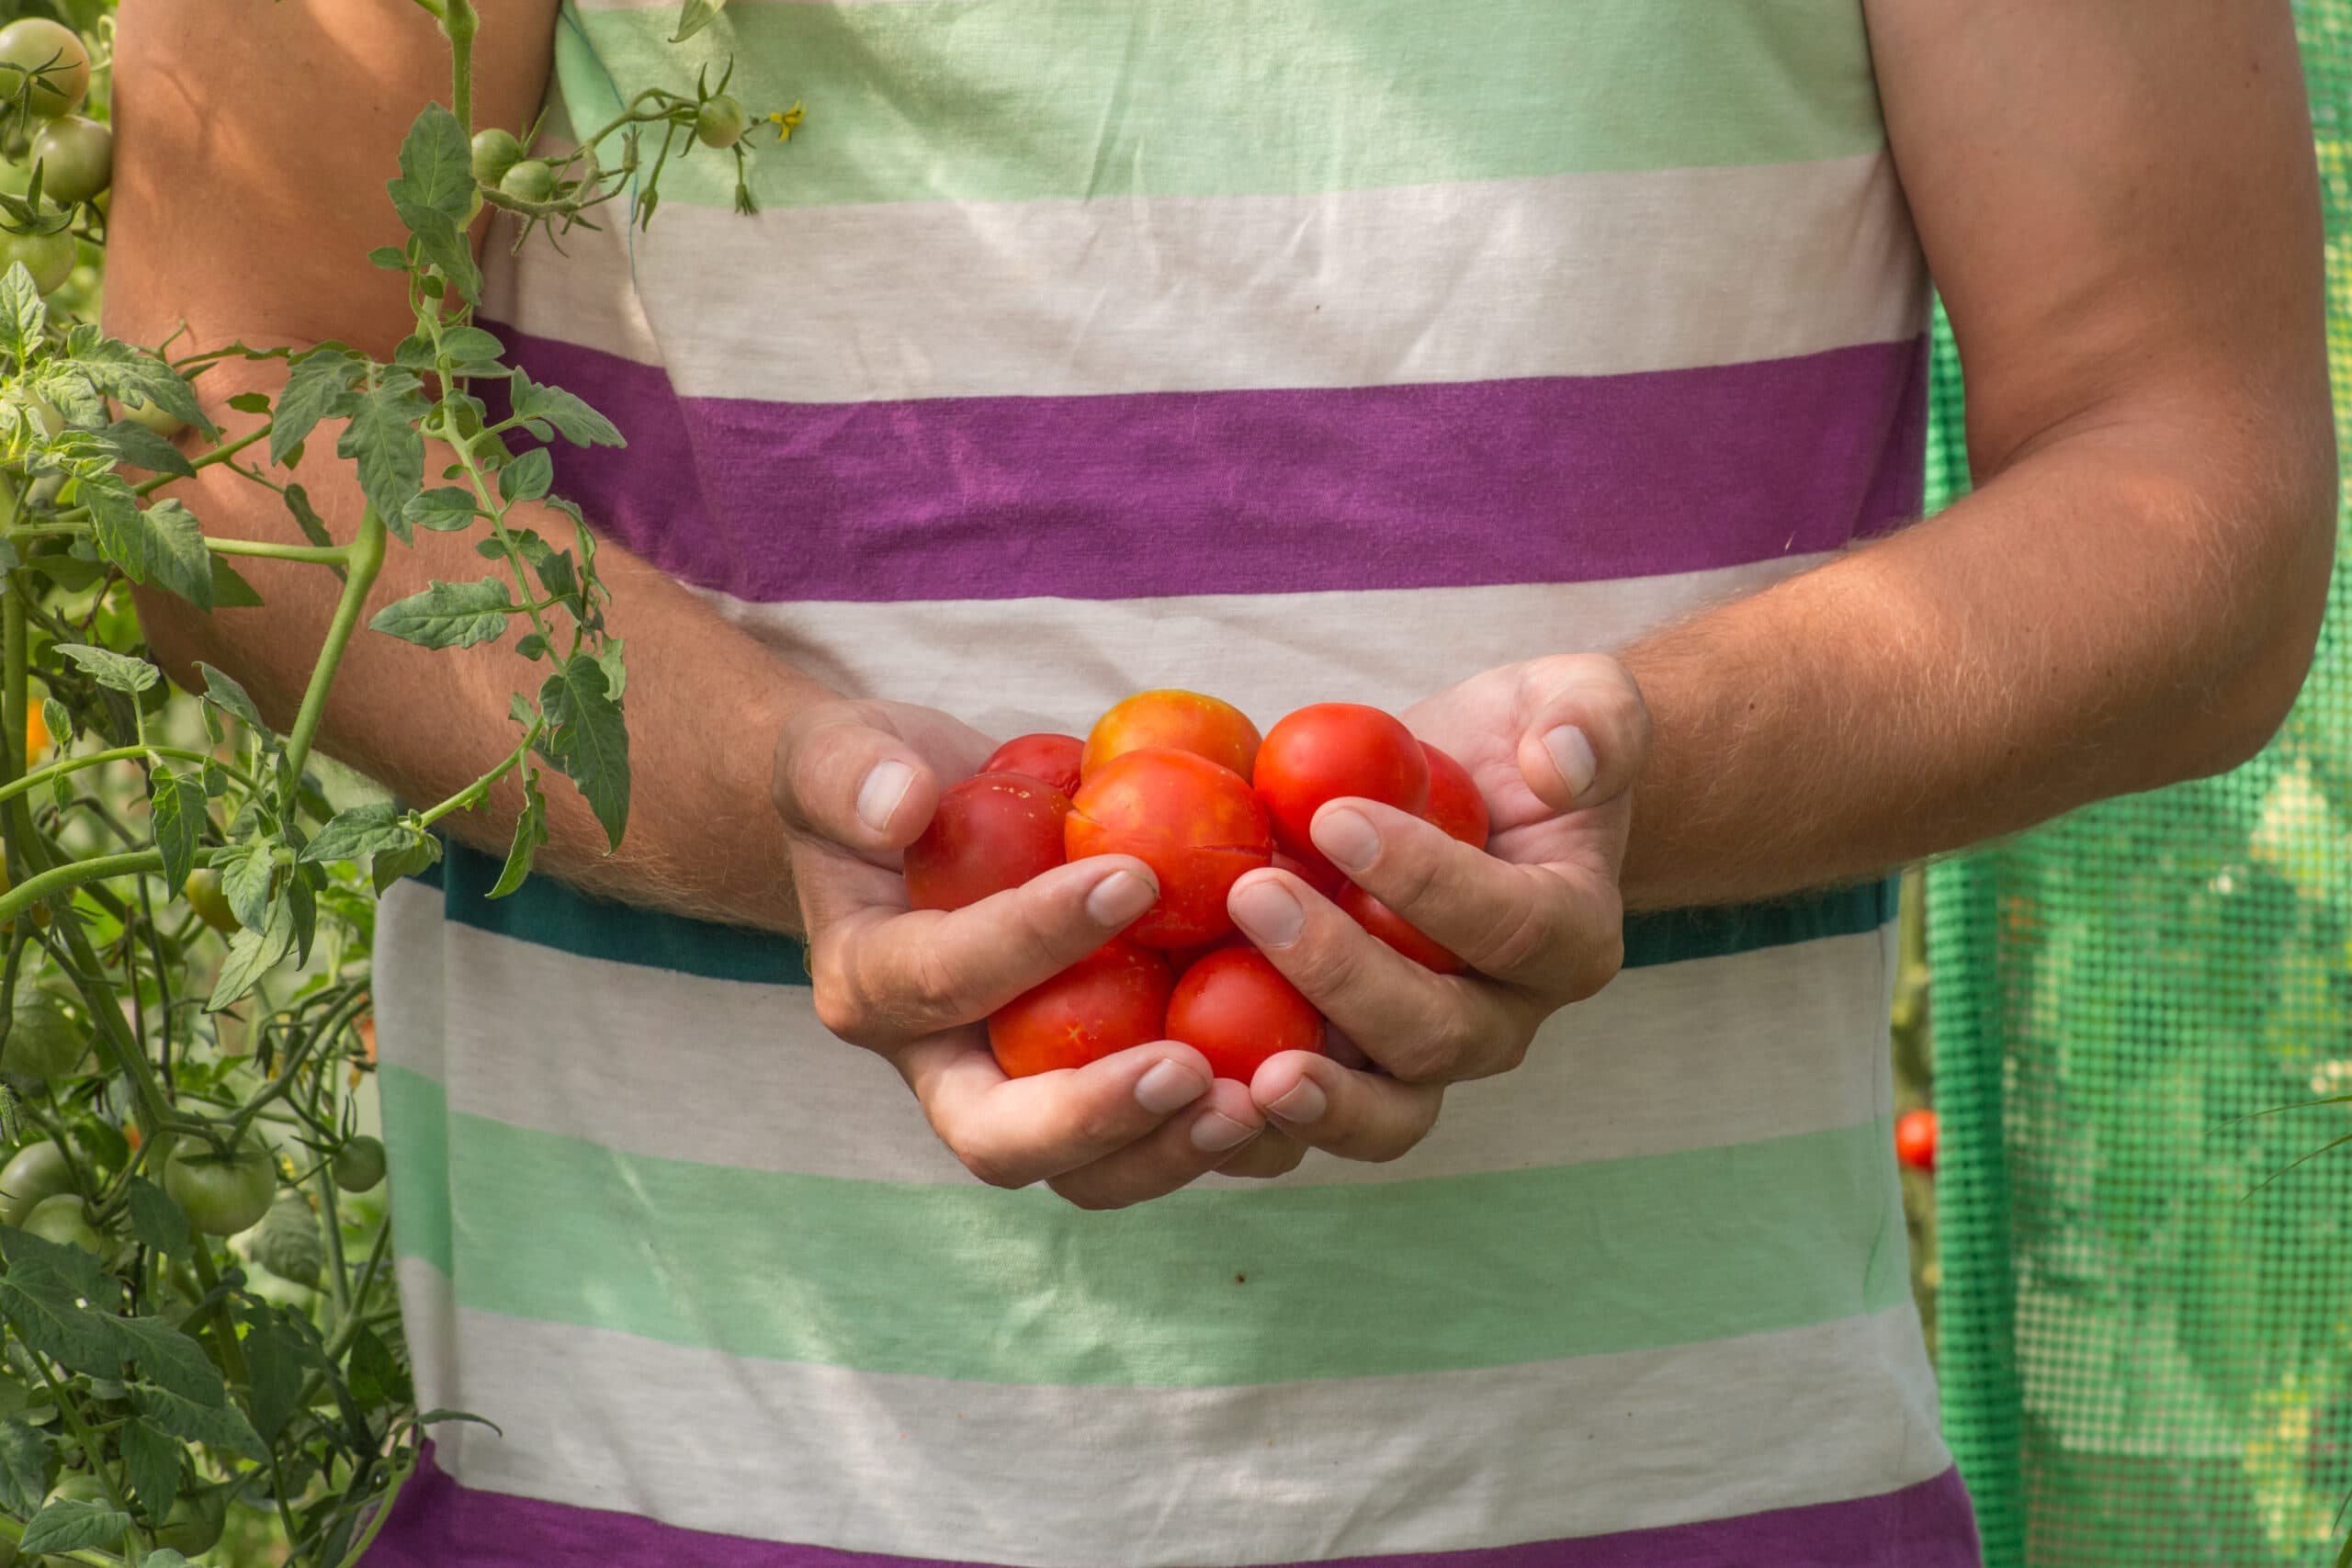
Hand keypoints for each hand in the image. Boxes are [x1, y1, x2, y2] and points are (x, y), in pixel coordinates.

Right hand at [771, 698, 1271, 1207]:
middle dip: (1097, 1116)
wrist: (922, 828)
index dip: (1031, 940)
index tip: (1130, 878)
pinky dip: (1230, 1125)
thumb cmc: (879, 782)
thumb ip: (849, 775)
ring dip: (1176, 1149)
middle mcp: (942, 1069)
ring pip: (1093, 1172)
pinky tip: (1306, 1077)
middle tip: (1190, 1069)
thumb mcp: (836, 754)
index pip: (943, 980)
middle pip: (1004, 1140)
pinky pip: (1162, 1139)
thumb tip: (900, 801)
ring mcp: (1026, 1096)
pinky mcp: (1101, 1093)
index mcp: (871, 988)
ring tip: (1263, 1100)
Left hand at [1214, 656, 1648, 1176]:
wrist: (1474, 799)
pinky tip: (1181, 1090)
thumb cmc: (1523, 744)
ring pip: (1386, 1111)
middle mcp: (1505, 1017)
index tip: (1337, 817)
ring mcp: (1424, 1058)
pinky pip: (1310, 1120)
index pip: (1510, 925)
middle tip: (1255, 895)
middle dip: (1344, 975)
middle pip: (1440, 1034)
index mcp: (1570, 938)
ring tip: (1234, 1073)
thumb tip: (1563, 763)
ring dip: (1313, 1097)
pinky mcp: (1351, 1069)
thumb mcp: (1577, 700)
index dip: (1427, 881)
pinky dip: (1253, 1128)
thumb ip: (1593, 720)